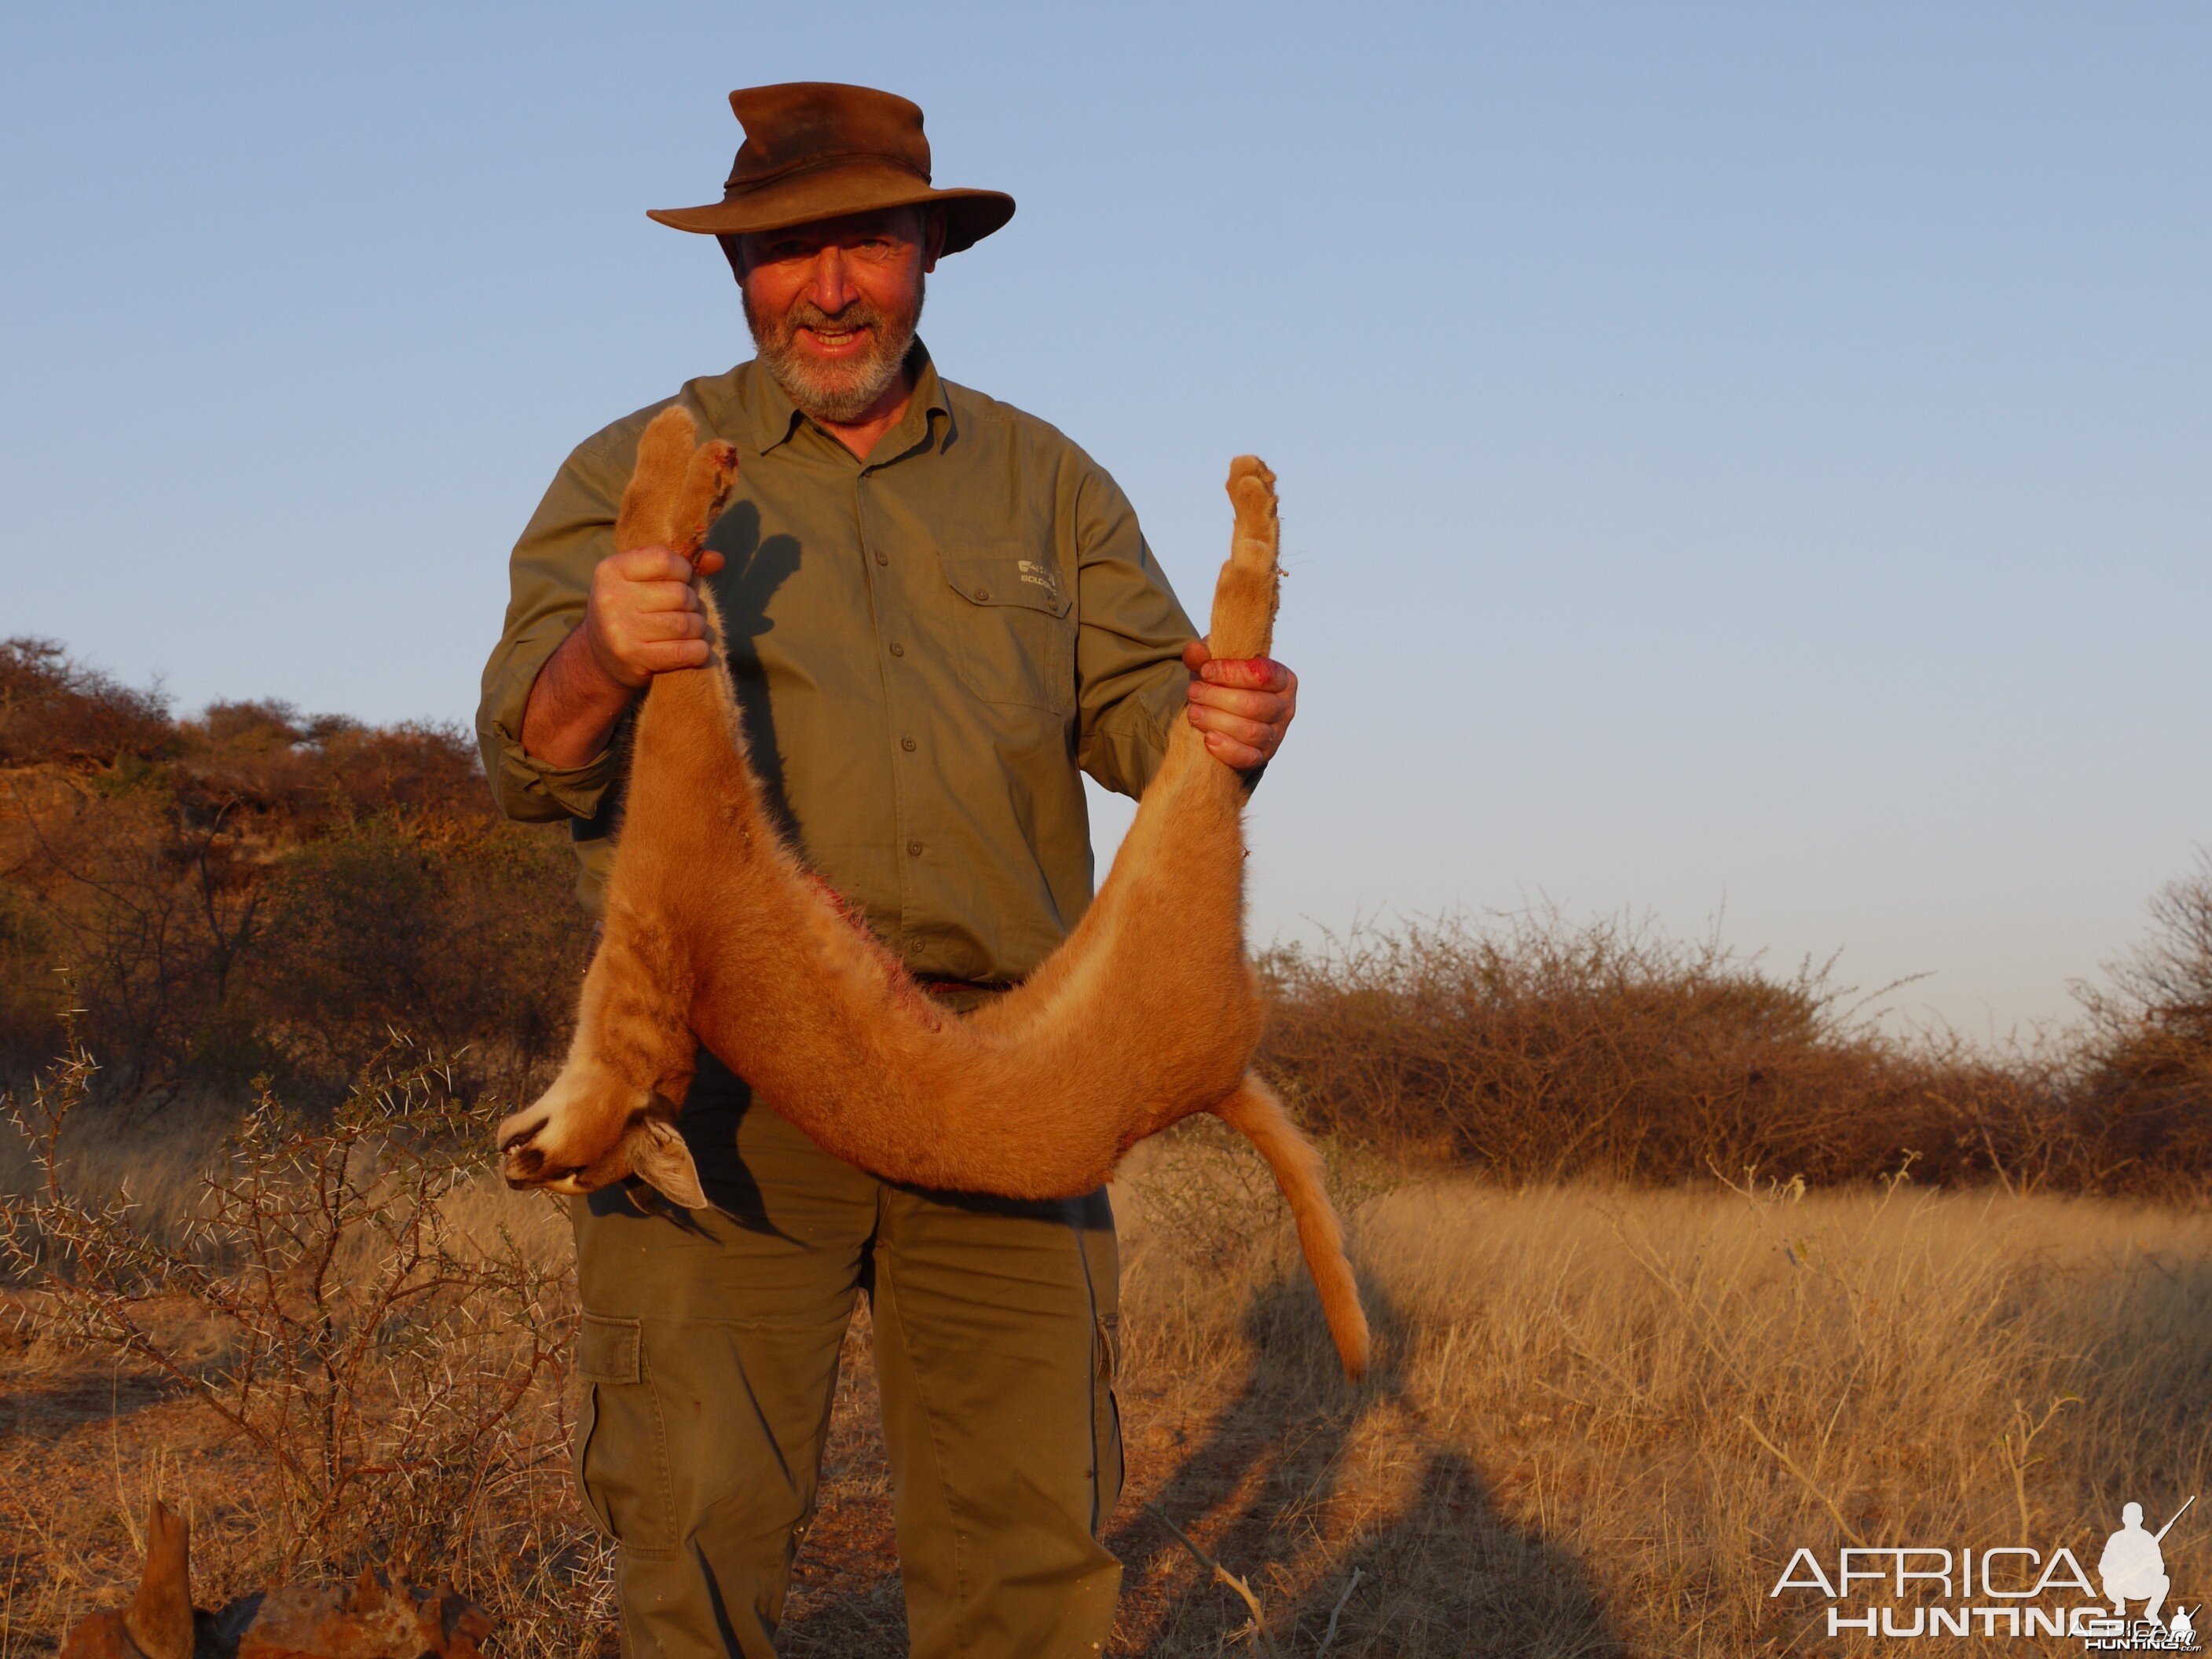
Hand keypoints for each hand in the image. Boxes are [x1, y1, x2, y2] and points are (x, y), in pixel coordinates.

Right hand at [583, 545, 727, 687]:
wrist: (599, 657)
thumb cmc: (628, 610)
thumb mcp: (640, 580)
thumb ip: (679, 566)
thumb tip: (718, 559)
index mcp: (611, 570)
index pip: (664, 559)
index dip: (684, 570)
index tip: (683, 580)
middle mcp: (612, 598)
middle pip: (680, 595)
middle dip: (693, 603)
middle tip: (688, 611)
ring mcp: (621, 630)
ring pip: (686, 624)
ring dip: (699, 628)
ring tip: (692, 629)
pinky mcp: (634, 657)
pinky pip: (685, 651)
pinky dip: (699, 650)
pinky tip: (697, 649)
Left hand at [1182, 640, 1296, 769]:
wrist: (1225, 716)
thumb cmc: (1223, 685)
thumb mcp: (1214, 665)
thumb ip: (1202, 656)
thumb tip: (1193, 651)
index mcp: (1282, 679)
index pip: (1262, 674)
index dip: (1231, 672)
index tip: (1204, 670)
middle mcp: (1286, 708)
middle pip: (1254, 705)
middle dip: (1218, 698)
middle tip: (1193, 692)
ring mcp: (1277, 735)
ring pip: (1250, 731)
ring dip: (1217, 721)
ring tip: (1193, 712)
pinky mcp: (1263, 757)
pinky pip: (1249, 757)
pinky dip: (1227, 749)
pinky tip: (1207, 738)